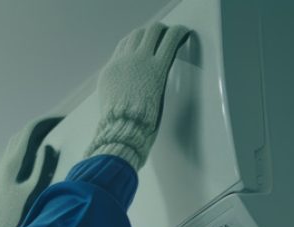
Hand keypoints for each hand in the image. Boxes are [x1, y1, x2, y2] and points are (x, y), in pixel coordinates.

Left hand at [0, 116, 62, 226]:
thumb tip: (49, 147)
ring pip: (14, 148)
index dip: (46, 122)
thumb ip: (42, 168)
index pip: (29, 132)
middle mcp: (3, 166)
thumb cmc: (18, 219)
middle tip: (58, 126)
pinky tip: (36, 159)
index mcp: (12, 165)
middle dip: (39, 128)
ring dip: (31, 140)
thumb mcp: (35, 192)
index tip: (62, 119)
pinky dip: (26, 152)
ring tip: (50, 138)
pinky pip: (12, 160)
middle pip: (20, 137)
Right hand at [84, 23, 190, 169]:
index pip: (123, 46)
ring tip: (173, 33)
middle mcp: (124, 61)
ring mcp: (140, 61)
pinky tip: (184, 33)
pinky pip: (169, 40)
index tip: (144, 43)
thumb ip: (117, 93)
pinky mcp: (157, 67)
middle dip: (150, 33)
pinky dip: (178, 33)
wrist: (122, 128)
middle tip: (161, 36)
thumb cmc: (119, 126)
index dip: (135, 41)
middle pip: (137, 35)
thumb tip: (123, 96)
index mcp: (111, 72)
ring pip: (152, 32)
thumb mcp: (109, 106)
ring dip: (163, 31)